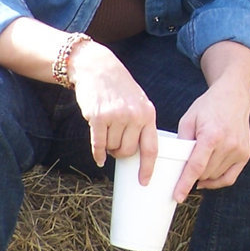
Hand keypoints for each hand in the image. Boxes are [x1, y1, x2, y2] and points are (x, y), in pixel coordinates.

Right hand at [66, 40, 157, 170]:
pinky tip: (99, 158)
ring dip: (109, 147)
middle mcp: (134, 116)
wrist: (99, 69)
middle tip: (117, 145)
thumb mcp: (139, 102)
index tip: (146, 181)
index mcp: (148, 114)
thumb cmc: (120, 89)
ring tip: (108, 133)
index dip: (148, 167)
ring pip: (112, 148)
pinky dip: (97, 154)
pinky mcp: (98, 117)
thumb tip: (139, 153)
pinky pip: (98, 145)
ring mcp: (116, 117)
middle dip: (122, 153)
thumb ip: (142, 123)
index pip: (152, 147)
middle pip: (128, 152)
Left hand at [170, 41, 249, 200]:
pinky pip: (230, 177)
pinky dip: (217, 181)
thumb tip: (176, 164)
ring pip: (216, 176)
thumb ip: (182, 142)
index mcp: (212, 135)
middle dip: (193, 175)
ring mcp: (239, 149)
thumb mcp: (188, 120)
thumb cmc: (208, 106)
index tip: (178, 197)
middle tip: (184, 168)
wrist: (234, 96)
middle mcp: (228, 144)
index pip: (196, 167)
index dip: (185, 184)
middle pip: (205, 173)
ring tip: (198, 165)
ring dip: (204, 176)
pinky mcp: (245, 153)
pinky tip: (208, 179)